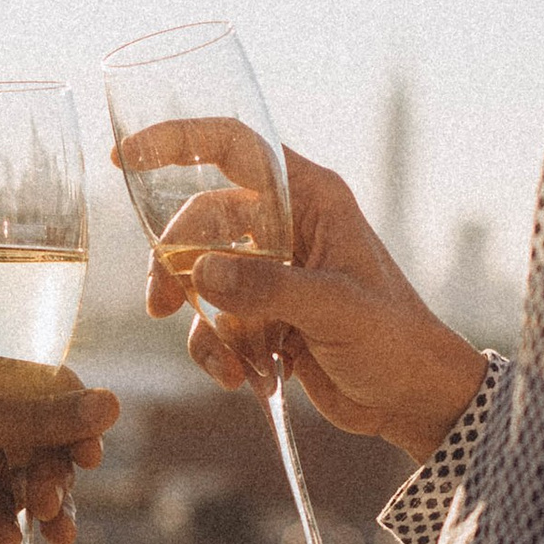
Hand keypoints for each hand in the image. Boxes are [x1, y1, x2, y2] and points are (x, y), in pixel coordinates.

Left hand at [0, 325, 117, 543]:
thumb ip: (33, 417)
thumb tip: (110, 406)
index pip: (45, 377)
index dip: (74, 412)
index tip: (87, 449)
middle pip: (49, 432)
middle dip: (57, 467)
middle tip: (51, 496)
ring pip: (36, 477)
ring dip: (46, 502)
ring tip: (47, 530)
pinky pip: (10, 513)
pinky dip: (13, 527)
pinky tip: (3, 540)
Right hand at [120, 130, 487, 462]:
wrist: (415, 401)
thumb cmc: (395, 341)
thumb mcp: (335, 309)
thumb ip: (267, 288)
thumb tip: (198, 274)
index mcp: (311, 198)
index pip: (236, 147)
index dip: (180, 141)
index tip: (128, 158)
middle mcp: (288, 226)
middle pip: (203, 223)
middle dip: (177, 267)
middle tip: (161, 306)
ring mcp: (275, 272)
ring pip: (203, 279)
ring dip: (201, 324)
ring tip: (224, 364)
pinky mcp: (267, 316)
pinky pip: (218, 322)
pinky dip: (219, 351)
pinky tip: (243, 380)